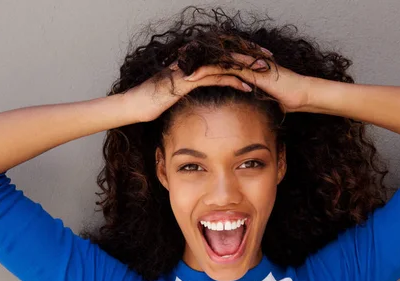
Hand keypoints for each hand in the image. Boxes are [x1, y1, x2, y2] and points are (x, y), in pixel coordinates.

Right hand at [123, 62, 253, 122]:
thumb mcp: (169, 94)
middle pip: (225, 55)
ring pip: (223, 64)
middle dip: (248, 56)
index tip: (256, 60)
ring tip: (264, 71)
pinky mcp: (186, 82)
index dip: (239, 57)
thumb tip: (192, 90)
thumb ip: (182, 88)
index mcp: (189, 64)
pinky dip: (231, 81)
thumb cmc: (148, 103)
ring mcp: (188, 71)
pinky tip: (247, 87)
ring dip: (245, 68)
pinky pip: (213, 79)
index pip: (218, 56)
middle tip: (268, 59)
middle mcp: (190, 63)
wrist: (131, 106)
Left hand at [182, 52, 310, 112]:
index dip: (198, 67)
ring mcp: (245, 64)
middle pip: (211, 59)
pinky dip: (206, 72)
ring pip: (213, 61)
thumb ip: (253, 100)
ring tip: (174, 72)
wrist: (302, 95)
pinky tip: (192, 77)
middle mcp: (242, 62)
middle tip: (170, 68)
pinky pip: (223, 68)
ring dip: (193, 66)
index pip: (216, 64)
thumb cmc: (287, 99)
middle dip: (190, 63)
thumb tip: (245, 111)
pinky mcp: (248, 70)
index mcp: (243, 67)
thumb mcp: (264, 100)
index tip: (180, 73)